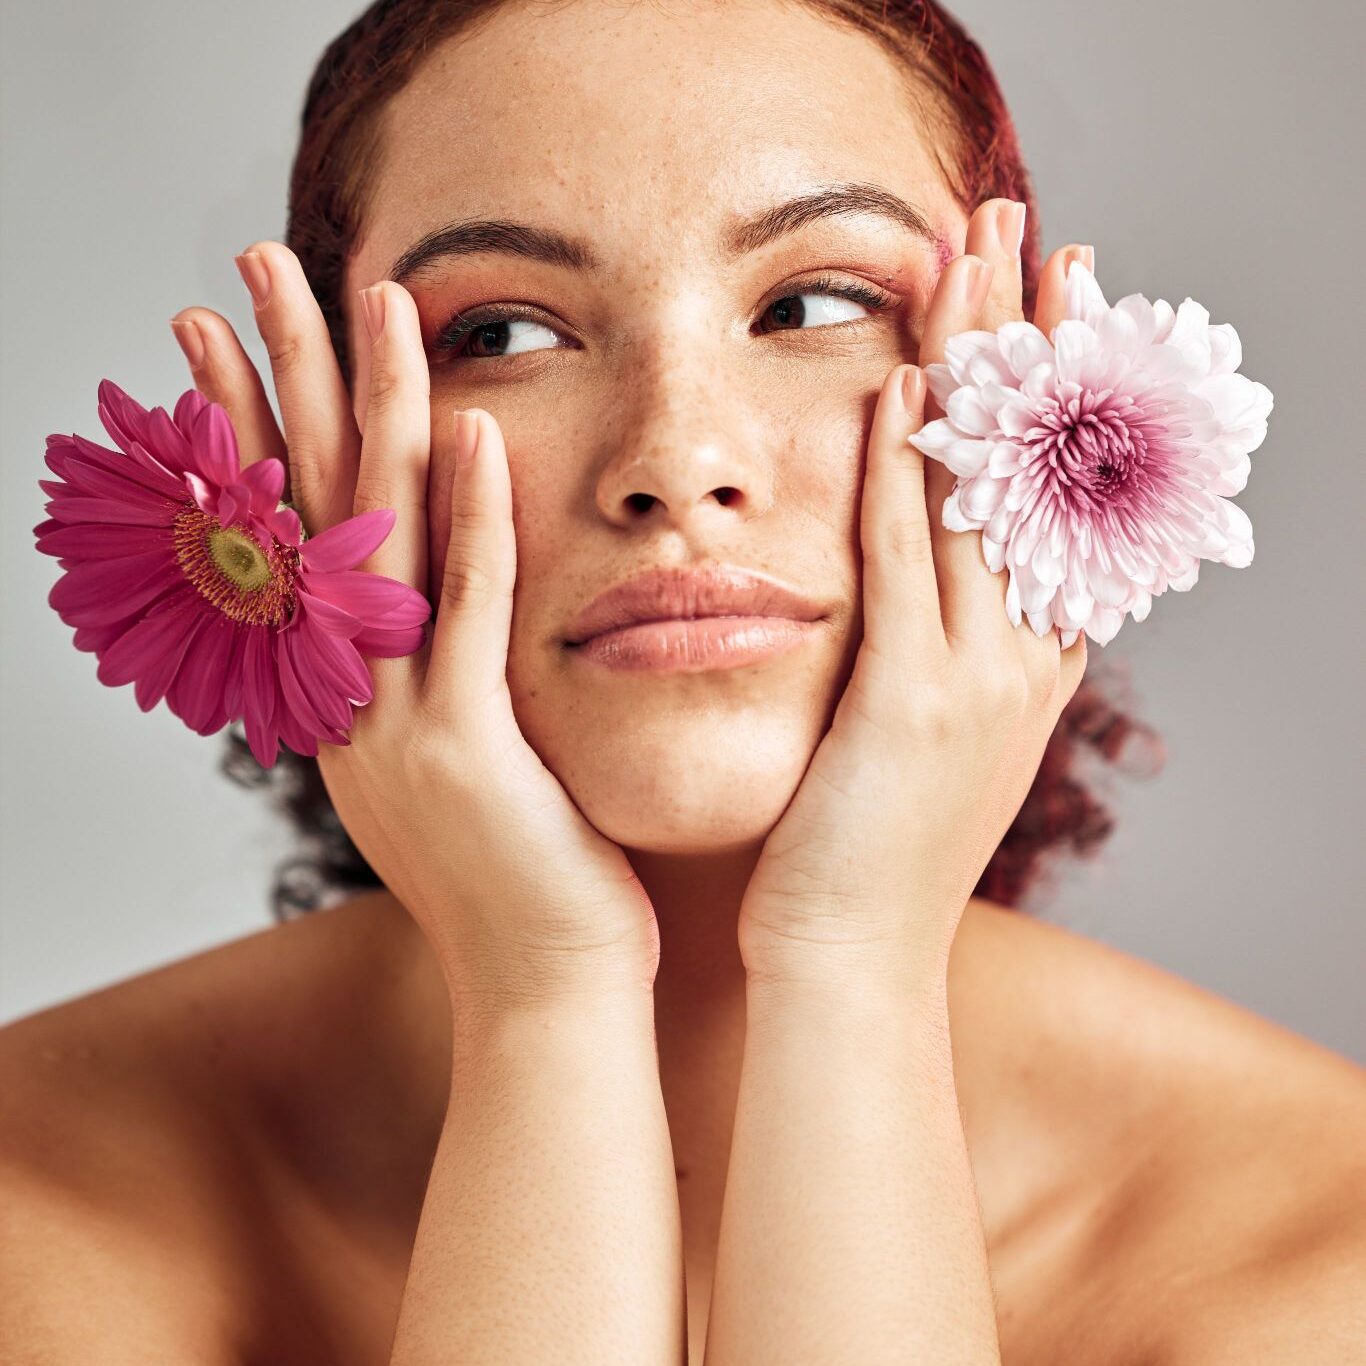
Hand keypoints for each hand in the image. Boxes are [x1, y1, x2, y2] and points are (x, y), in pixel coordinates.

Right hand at [170, 246, 659, 1009]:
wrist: (546, 993)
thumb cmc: (528, 879)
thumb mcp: (466, 765)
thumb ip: (444, 679)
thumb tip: (439, 608)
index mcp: (344, 697)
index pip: (290, 534)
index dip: (260, 427)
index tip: (239, 334)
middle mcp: (345, 700)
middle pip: (304, 508)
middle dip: (281, 379)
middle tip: (255, 266)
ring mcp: (395, 726)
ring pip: (375, 541)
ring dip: (379, 413)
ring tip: (378, 299)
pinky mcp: (465, 752)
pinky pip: (464, 615)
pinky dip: (468, 522)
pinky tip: (471, 432)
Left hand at [736, 199, 1090, 990]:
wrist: (850, 962)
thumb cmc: (864, 851)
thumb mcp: (921, 739)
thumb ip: (935, 650)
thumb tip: (929, 574)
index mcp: (1027, 663)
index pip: (1062, 492)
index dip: (1066, 386)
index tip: (1057, 293)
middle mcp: (1024, 659)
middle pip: (1044, 464)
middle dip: (1037, 341)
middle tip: (1028, 228)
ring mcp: (978, 682)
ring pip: (989, 491)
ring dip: (981, 366)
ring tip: (974, 257)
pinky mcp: (911, 707)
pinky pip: (910, 562)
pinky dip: (911, 471)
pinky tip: (904, 384)